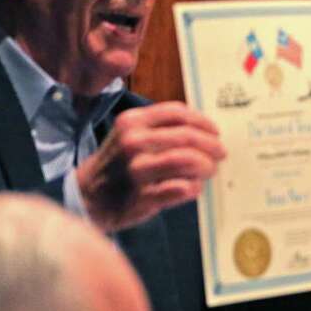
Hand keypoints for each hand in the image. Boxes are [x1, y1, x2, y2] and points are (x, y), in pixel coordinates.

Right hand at [76, 102, 225, 231]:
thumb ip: (161, 128)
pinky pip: (182, 188)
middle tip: (221, 153)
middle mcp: (134, 143)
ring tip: (210, 170)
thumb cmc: (119, 163)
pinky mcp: (144, 196)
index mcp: (132, 122)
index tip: (215, 132)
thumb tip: (203, 130)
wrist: (89, 195)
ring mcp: (137, 170)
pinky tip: (194, 187)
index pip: (177, 113)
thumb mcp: (131, 135)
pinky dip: (194, 187)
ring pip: (187, 161)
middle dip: (211, 146)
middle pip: (187, 137)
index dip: (203, 122)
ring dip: (206, 166)